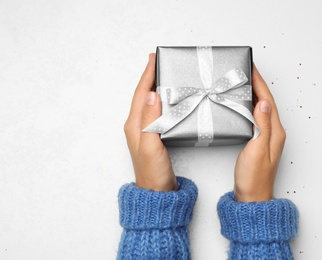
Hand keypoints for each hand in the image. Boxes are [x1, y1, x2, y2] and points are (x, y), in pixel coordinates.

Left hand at [124, 53, 176, 191]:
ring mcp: (144, 131)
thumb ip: (150, 121)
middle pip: (142, 95)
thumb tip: (152, 95)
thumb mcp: (151, 146)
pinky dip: (160, 100)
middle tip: (158, 61)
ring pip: (148, 102)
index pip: (141, 94)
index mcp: (134, 125)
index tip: (153, 59)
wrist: (157, 193)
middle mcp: (136, 126)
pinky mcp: (153, 136)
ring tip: (162, 74)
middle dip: (149, 76)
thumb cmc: (153, 173)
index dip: (147, 75)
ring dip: (154, 86)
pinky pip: (155, 111)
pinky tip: (167, 99)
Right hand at [234, 64, 285, 201]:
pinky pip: (255, 116)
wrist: (252, 197)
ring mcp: (267, 136)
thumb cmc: (254, 178)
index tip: (252, 67)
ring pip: (261, 107)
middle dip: (257, 83)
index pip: (268, 100)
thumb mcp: (257, 150)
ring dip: (253, 92)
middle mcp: (273, 131)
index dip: (259, 82)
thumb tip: (264, 102)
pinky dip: (249, 105)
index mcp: (275, 131)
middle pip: (266, 100)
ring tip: (244, 80)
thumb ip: (262, 126)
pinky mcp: (258, 140)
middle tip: (246, 68)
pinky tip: (243, 102)